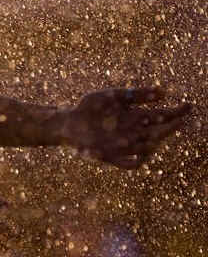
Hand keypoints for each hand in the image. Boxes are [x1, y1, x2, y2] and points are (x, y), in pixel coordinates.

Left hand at [60, 87, 191, 168]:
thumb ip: (136, 94)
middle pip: (158, 133)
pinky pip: (131, 164)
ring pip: (148, 148)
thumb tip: (164, 92)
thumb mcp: (113, 96)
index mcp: (136, 117)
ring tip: (158, 134)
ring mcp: (124, 146)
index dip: (175, 112)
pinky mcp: (112, 157)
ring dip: (154, 142)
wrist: (68, 122)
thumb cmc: (90, 107)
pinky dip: (137, 160)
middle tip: (177, 121)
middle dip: (169, 128)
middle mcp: (133, 133)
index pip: (161, 116)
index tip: (188, 106)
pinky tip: (141, 152)